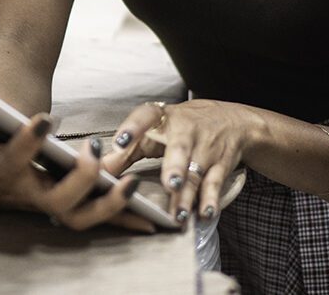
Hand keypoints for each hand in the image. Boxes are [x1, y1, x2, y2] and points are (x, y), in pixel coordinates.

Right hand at [0, 79, 153, 232]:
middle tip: (92, 153)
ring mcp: (46, 202)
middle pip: (54, 201)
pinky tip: (151, 216)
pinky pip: (94, 216)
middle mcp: (23, 194)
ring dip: (106, 203)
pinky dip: (121, 218)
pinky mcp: (65, 204)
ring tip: (129, 182)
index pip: (11, 161)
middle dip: (78, 181)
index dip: (27, 144)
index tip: (44, 119)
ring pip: (77, 217)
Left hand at [105, 98, 265, 224]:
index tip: (121, 142)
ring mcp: (206, 147)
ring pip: (195, 171)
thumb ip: (127, 150)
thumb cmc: (182, 128)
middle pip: (179, 147)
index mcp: (162, 117)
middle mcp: (185, 130)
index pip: (146, 115)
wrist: (233, 121)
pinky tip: (205, 213)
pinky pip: (216, 182)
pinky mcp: (221, 163)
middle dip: (174, 166)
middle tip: (168, 184)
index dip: (134, 127)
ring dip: (187, 194)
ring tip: (177, 214)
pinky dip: (211, 199)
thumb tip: (96, 170)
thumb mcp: (155, 131)